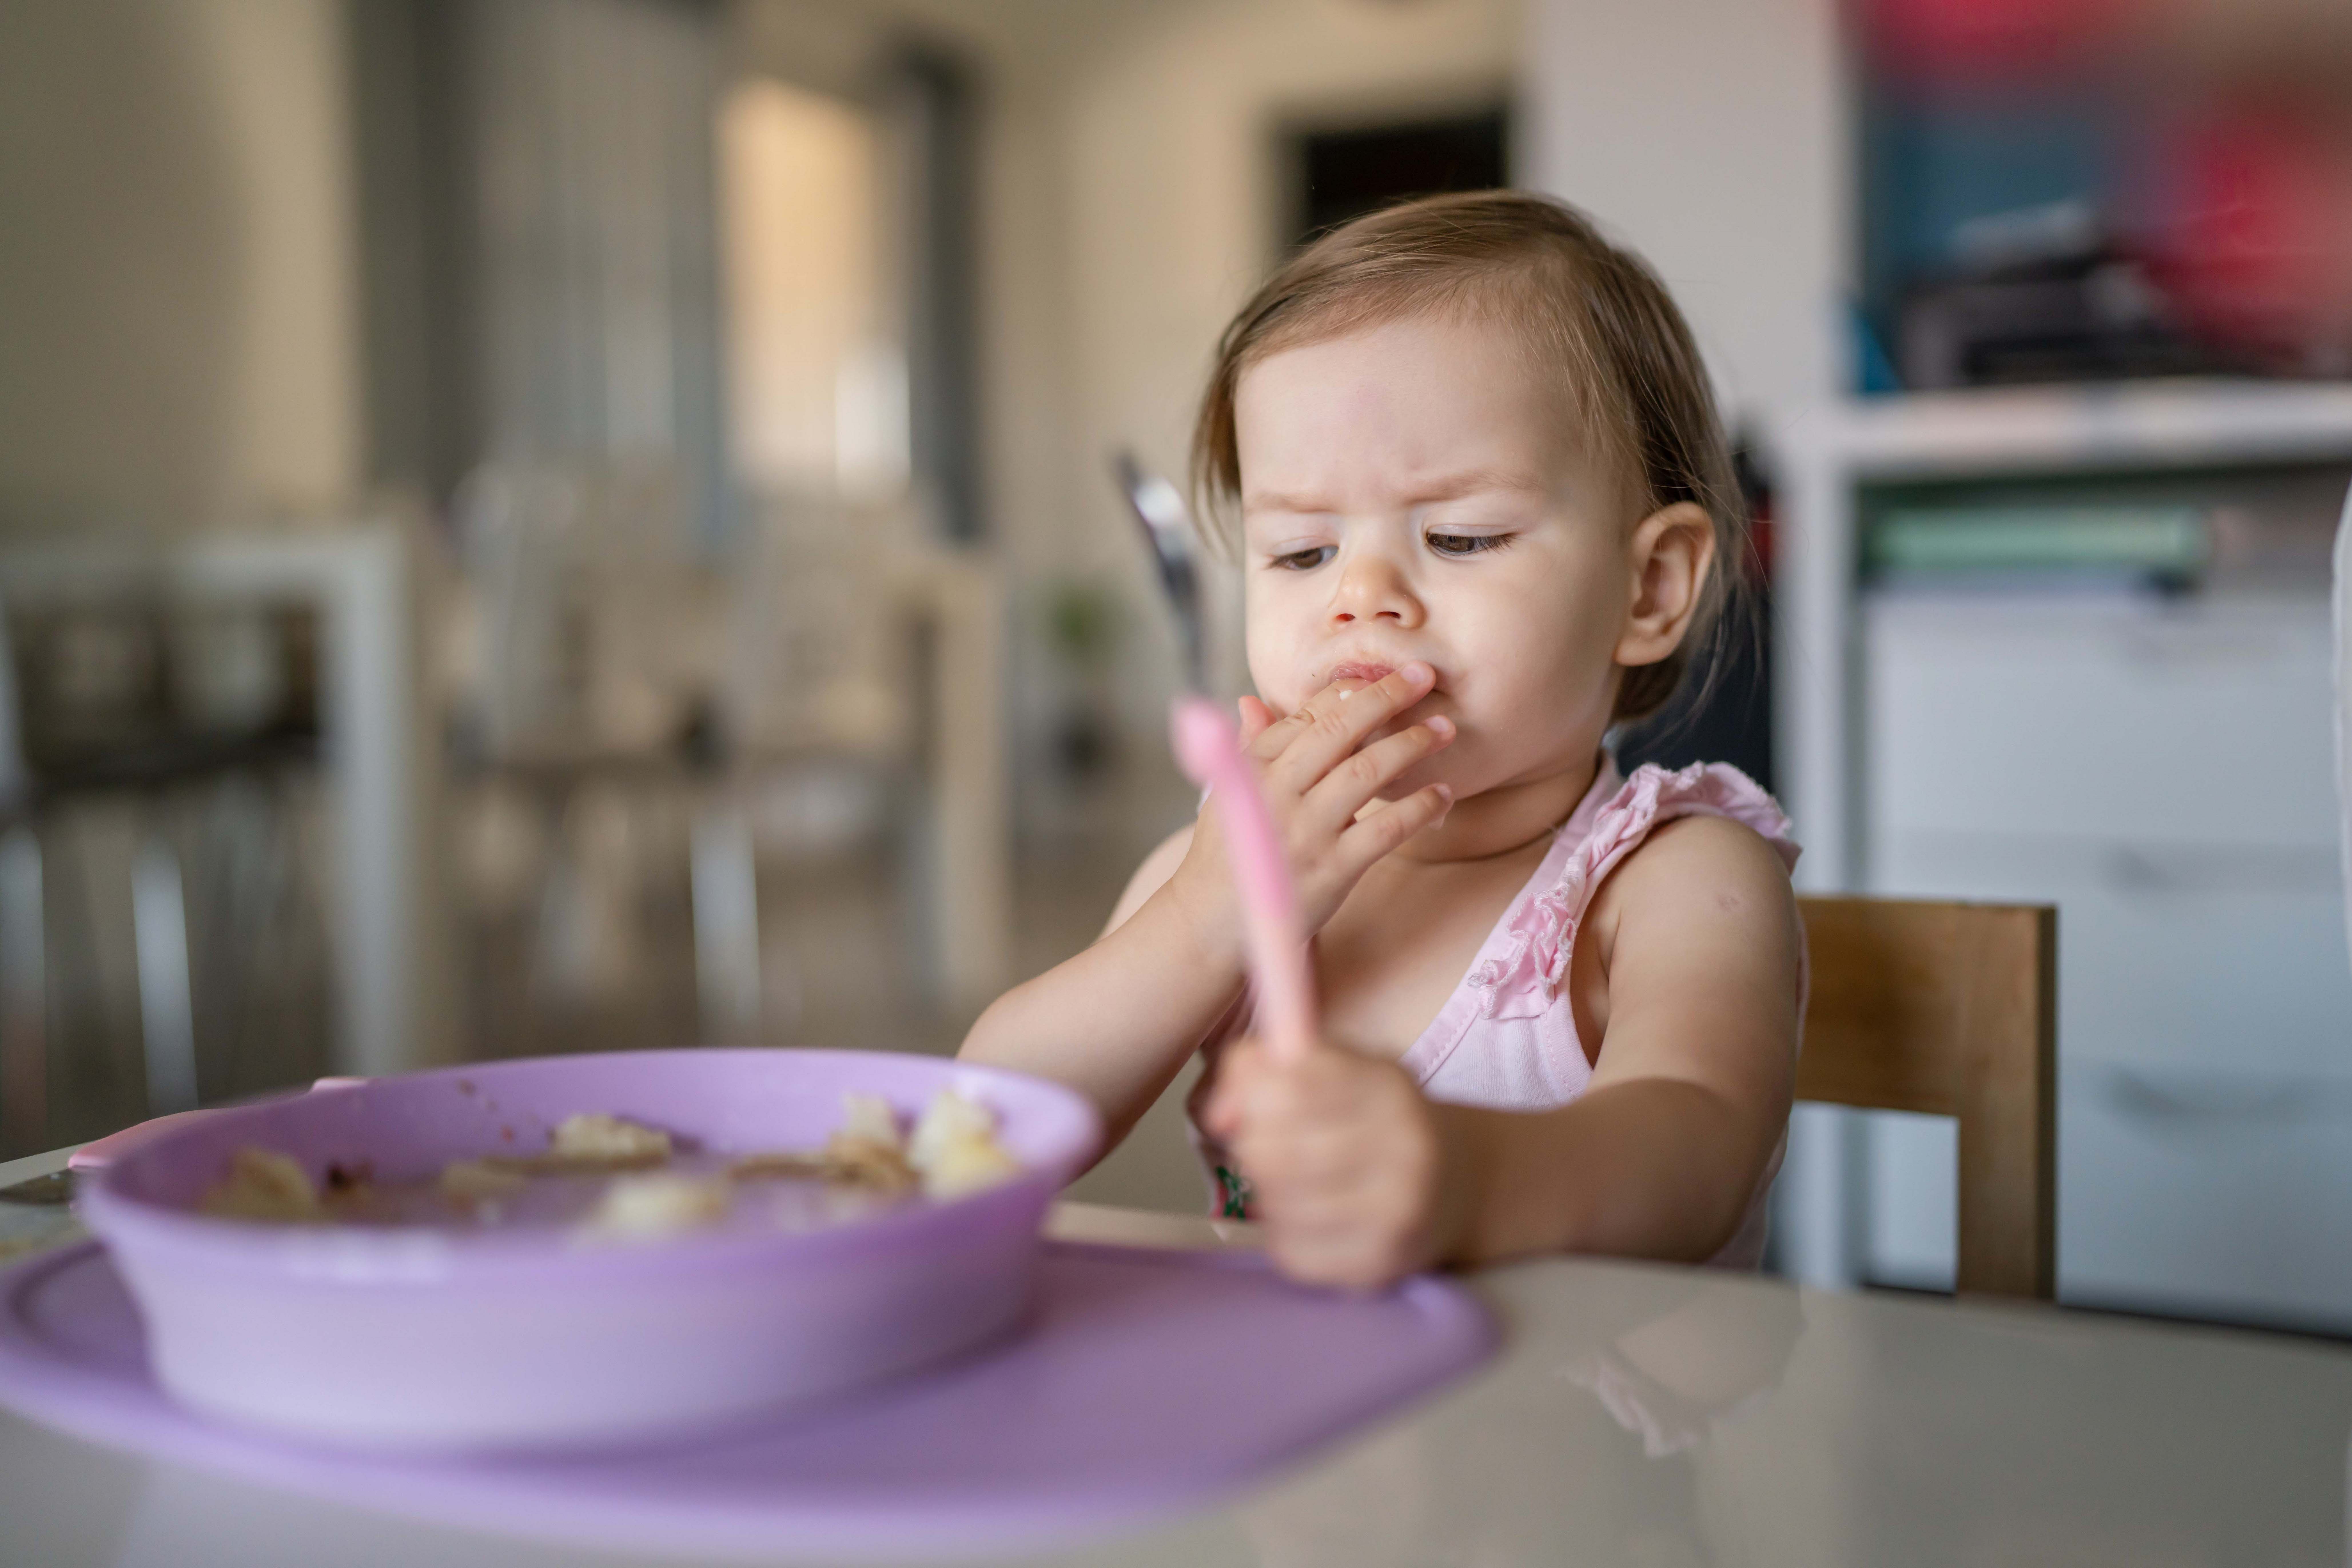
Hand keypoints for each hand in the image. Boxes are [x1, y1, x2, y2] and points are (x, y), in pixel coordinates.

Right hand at [1166, 663, 1454, 962]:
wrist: (1212, 922)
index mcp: (1251, 767)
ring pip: (1366, 772)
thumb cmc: (1228, 853)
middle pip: (1339, 729)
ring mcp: (1305, 830)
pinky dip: (1418, 808)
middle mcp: (1276, 792)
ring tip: (1444, 729)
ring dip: (1411, 745)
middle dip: (1385, 698)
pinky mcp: (1332, 869)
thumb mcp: (1228, 795)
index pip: (1307, 714)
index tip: (1385, 676)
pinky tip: (1441, 794)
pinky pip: (1385, 829)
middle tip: (1423, 677)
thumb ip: (1248, 748)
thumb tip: (1251, 701)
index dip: (1350, 689)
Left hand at [1203, 1034, 1466, 1287]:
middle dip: (1254, 1148)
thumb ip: (1263, 1067)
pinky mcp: (1378, 1264)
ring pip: (1277, 1204)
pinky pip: (1291, 1250)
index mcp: (1387, 1087)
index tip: (1253, 1104)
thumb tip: (1219, 1115)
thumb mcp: (1330, 1068)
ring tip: (1295, 1182)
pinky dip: (1287, 1234)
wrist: (1449, 1186)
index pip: (1286, 1085)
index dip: (1249, 1096)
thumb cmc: (1369, 1121)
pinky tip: (1313, 1218)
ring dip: (1269, 1193)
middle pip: (1271, 1151)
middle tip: (1270, 1148)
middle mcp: (1403, 1148)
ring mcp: (1396, 1212)